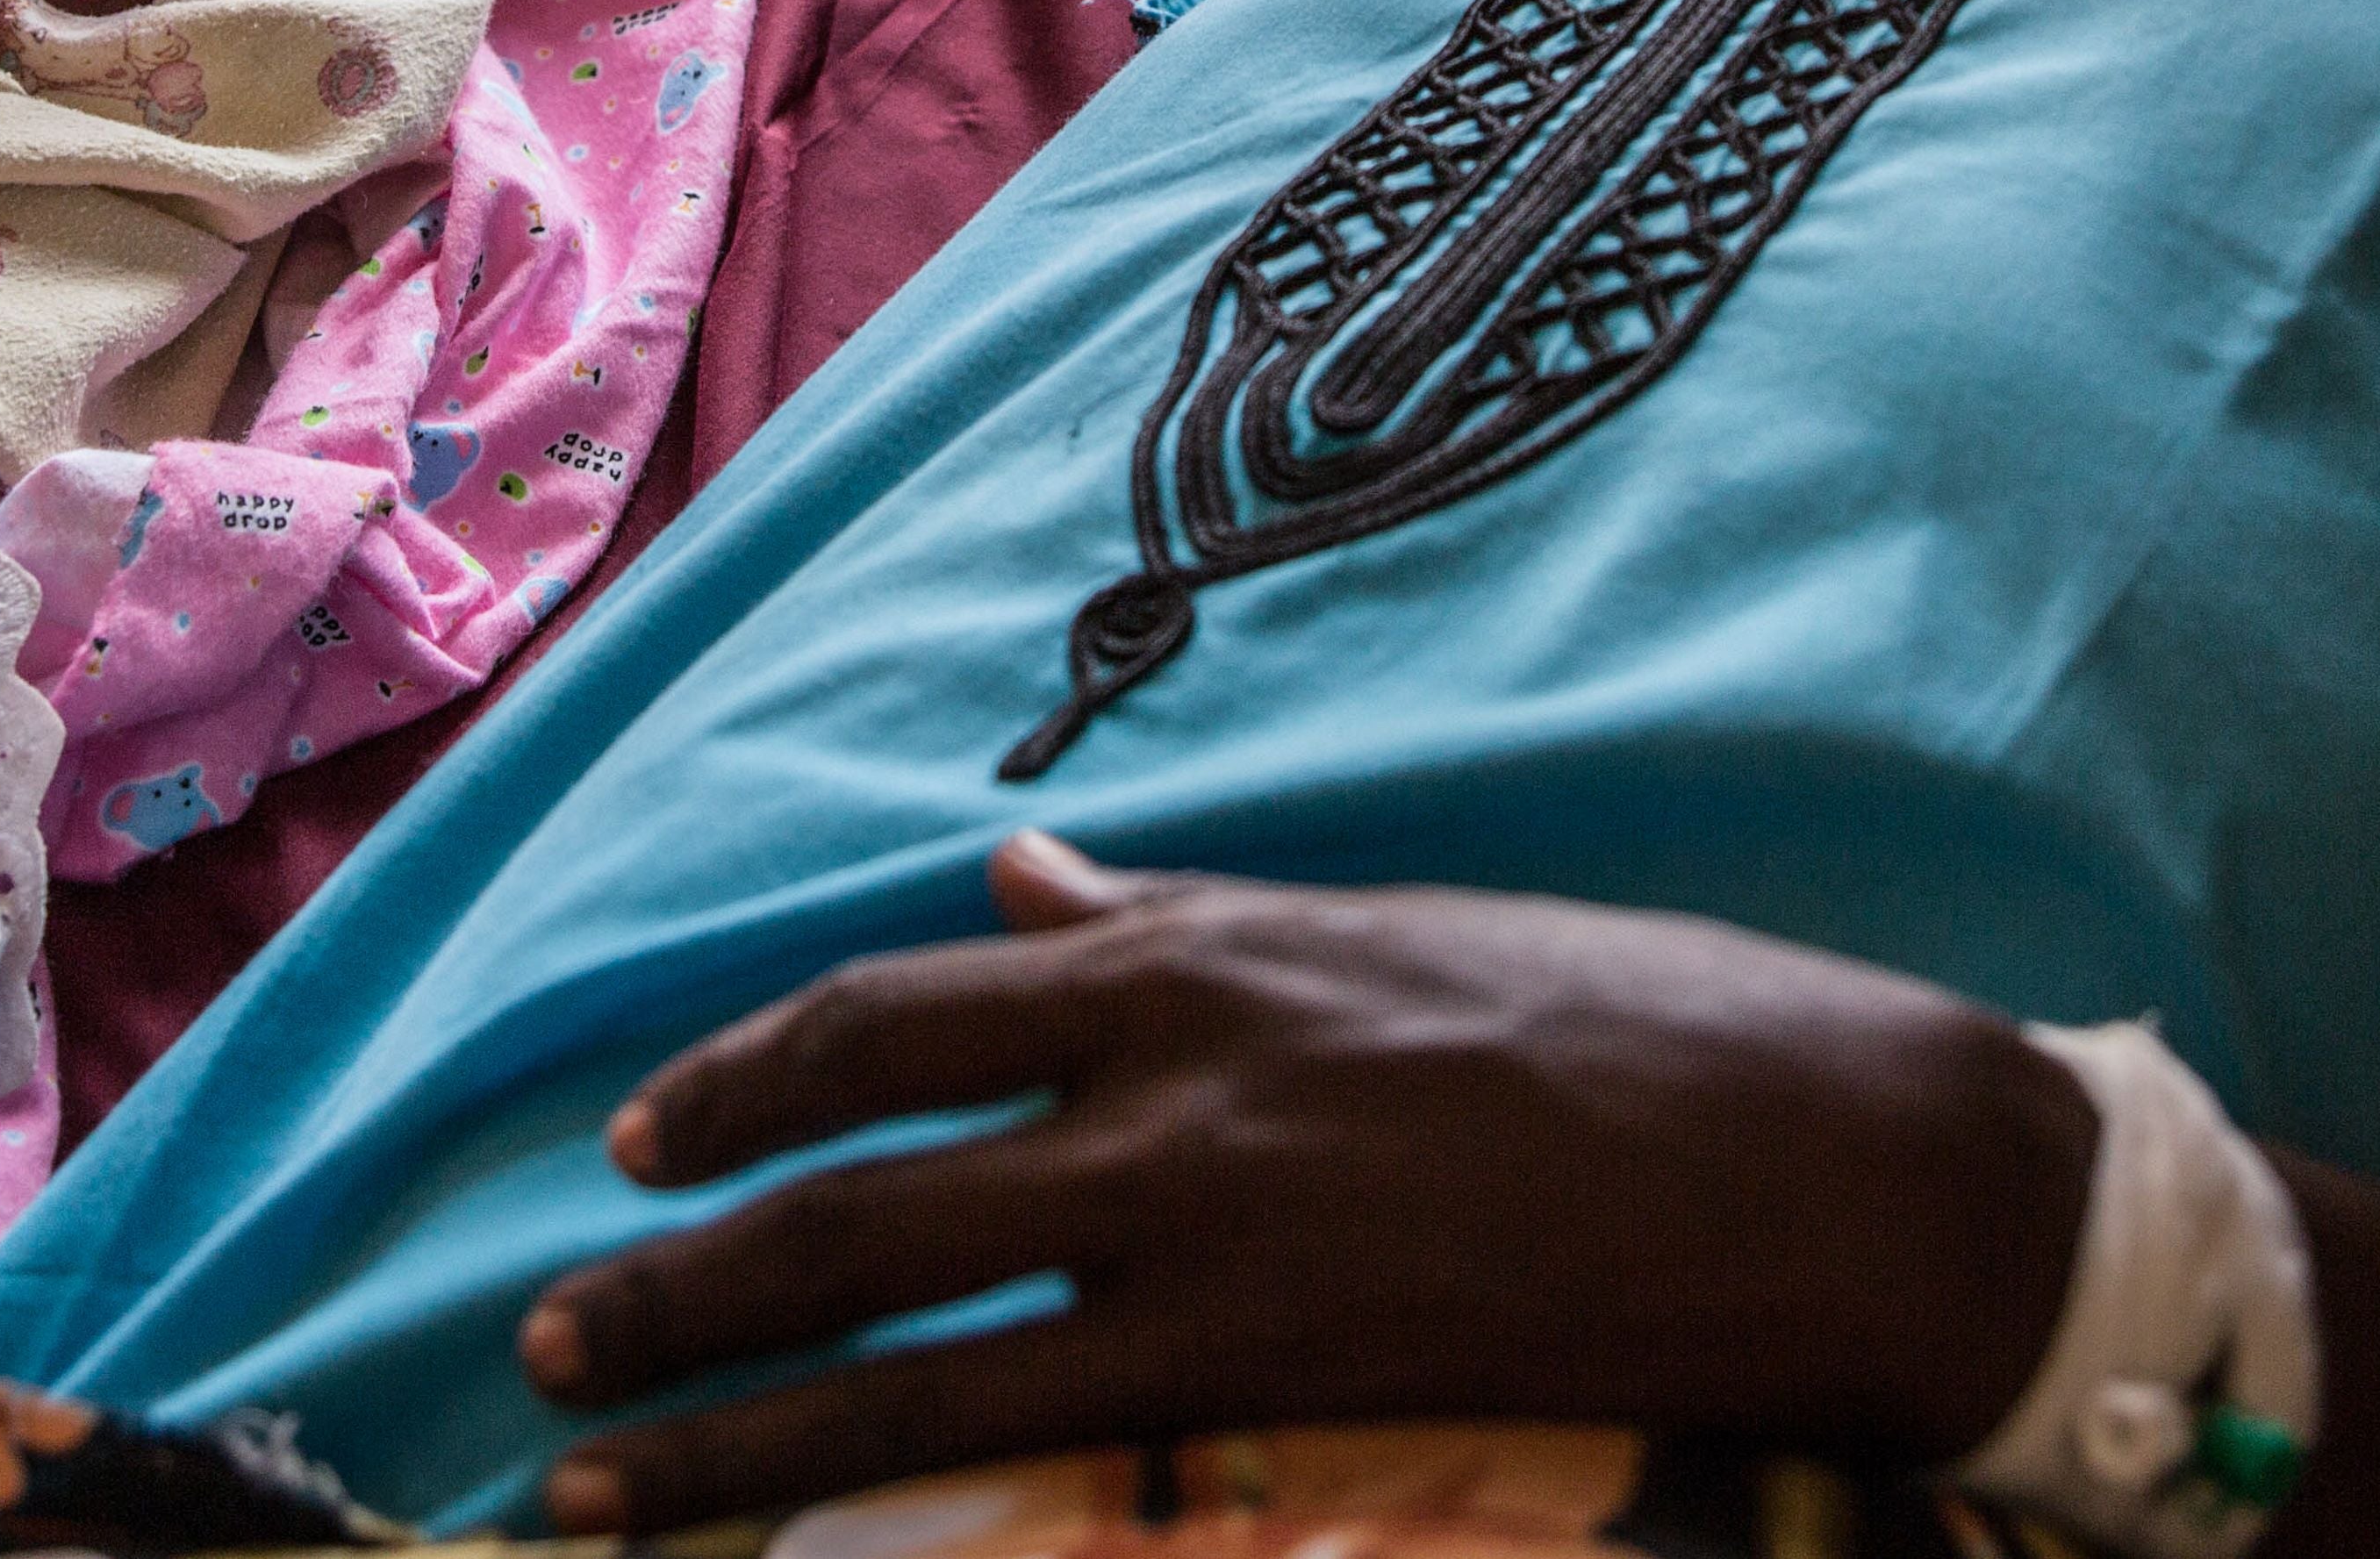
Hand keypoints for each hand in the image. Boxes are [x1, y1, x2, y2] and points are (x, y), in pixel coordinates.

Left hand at [516, 833, 2091, 1529]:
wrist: (1827, 1158)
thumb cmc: (1630, 1024)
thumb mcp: (1381, 932)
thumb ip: (1176, 924)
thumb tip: (1020, 886)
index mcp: (1195, 949)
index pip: (895, 1005)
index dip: (742, 1076)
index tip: (644, 1138)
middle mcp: (1169, 1079)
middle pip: (845, 1175)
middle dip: (672, 1272)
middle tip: (552, 1344)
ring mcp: (1214, 1234)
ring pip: (893, 1334)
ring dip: (716, 1410)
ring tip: (585, 1473)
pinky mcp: (1276, 1371)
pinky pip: (1020, 1446)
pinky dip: (881, 1488)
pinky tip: (794, 1543)